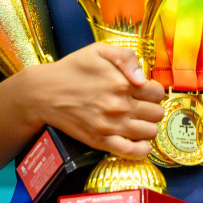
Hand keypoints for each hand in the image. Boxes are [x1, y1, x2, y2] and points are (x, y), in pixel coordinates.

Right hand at [19, 43, 164, 158]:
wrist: (44, 93)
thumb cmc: (71, 70)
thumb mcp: (98, 51)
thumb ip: (125, 57)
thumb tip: (143, 78)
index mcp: (122, 82)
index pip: (157, 92)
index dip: (153, 90)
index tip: (144, 91)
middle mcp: (120, 106)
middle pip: (157, 113)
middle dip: (151, 107)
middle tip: (140, 105)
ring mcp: (112, 126)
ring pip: (150, 132)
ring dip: (147, 126)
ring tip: (136, 120)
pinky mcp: (101, 142)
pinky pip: (134, 152)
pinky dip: (141, 148)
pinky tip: (136, 140)